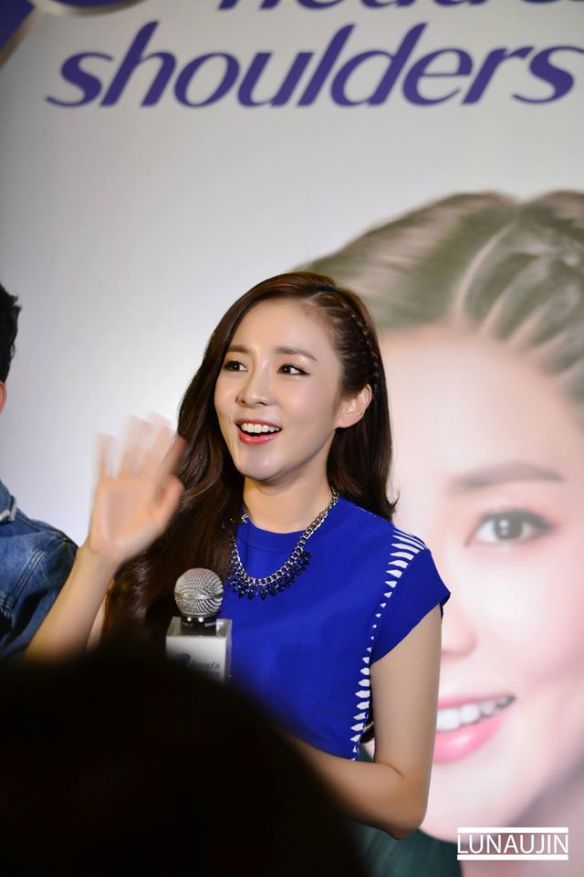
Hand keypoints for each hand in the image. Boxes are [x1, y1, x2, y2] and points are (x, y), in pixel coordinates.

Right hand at [85, 416, 185, 566]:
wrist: (110, 550)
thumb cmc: (134, 539)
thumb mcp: (158, 522)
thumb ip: (168, 502)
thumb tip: (177, 481)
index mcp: (151, 490)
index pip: (163, 465)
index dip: (170, 452)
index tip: (178, 437)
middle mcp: (137, 482)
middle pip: (146, 454)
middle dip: (152, 437)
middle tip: (159, 418)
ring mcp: (120, 482)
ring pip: (126, 454)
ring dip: (131, 438)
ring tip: (136, 420)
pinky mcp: (103, 486)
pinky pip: (103, 465)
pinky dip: (103, 452)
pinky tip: (106, 437)